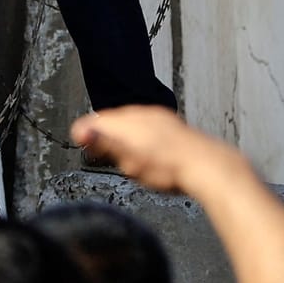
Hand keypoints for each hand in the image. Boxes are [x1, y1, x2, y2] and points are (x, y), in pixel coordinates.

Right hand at [70, 107, 246, 194]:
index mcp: (129, 122)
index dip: (85, 131)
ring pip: (130, 121)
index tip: (79, 139)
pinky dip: (139, 135)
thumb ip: (106, 144)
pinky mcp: (170, 123)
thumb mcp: (130, 162)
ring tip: (122, 155)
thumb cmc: (170, 168)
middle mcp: (143, 114)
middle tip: (97, 149)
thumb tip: (84, 131)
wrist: (204, 165)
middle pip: (113, 119)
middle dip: (104, 133)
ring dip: (122, 134)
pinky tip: (144, 150)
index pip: (97, 120)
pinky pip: (146, 124)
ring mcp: (158, 116)